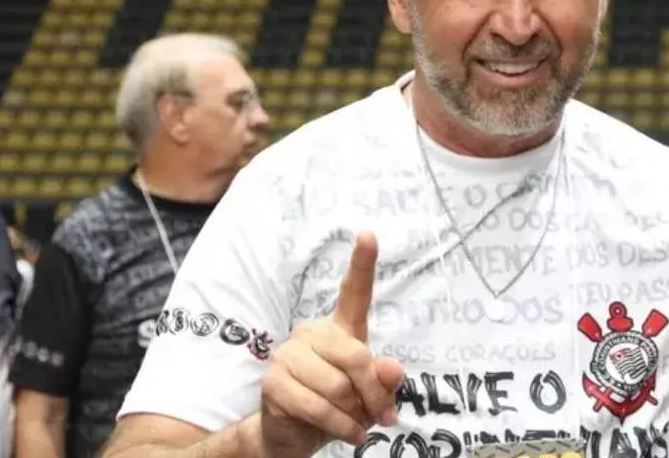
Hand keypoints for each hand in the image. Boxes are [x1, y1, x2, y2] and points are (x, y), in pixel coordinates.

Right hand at [259, 231, 404, 455]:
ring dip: (355, 415)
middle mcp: (312, 333)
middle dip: (374, 393)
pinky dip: (340, 427)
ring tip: (357, 425)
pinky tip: (348, 434)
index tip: (369, 234)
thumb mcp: (370, 394)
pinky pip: (320, 407)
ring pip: (339, 387)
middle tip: (383, 416)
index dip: (363, 263)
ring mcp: (289, 355)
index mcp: (339, 329)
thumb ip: (384, 380)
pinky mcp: (275, 383)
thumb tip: (393, 369)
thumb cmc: (338, 406)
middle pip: (357, 357)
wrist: (295, 433)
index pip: (354, 292)